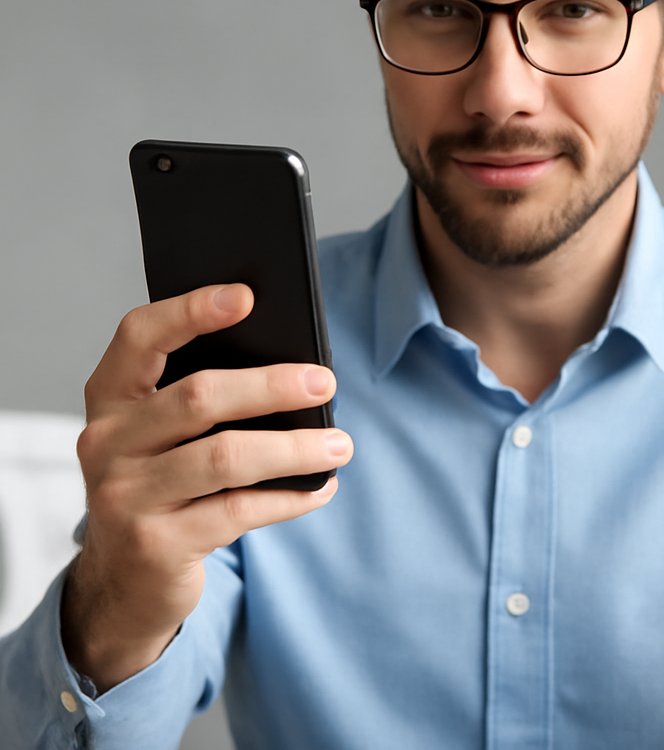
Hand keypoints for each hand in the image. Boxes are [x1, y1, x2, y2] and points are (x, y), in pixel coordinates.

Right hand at [64, 283, 352, 692]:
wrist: (124, 582)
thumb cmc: (164, 483)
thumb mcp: (165, 435)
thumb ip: (202, 398)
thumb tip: (293, 368)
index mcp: (111, 397)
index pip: (140, 336)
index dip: (190, 311)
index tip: (247, 296)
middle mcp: (107, 442)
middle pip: (199, 397)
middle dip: (272, 386)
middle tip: (325, 382)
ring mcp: (124, 496)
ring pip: (226, 457)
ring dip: (295, 448)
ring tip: (340, 445)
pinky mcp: (154, 545)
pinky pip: (238, 511)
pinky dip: (290, 497)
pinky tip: (320, 487)